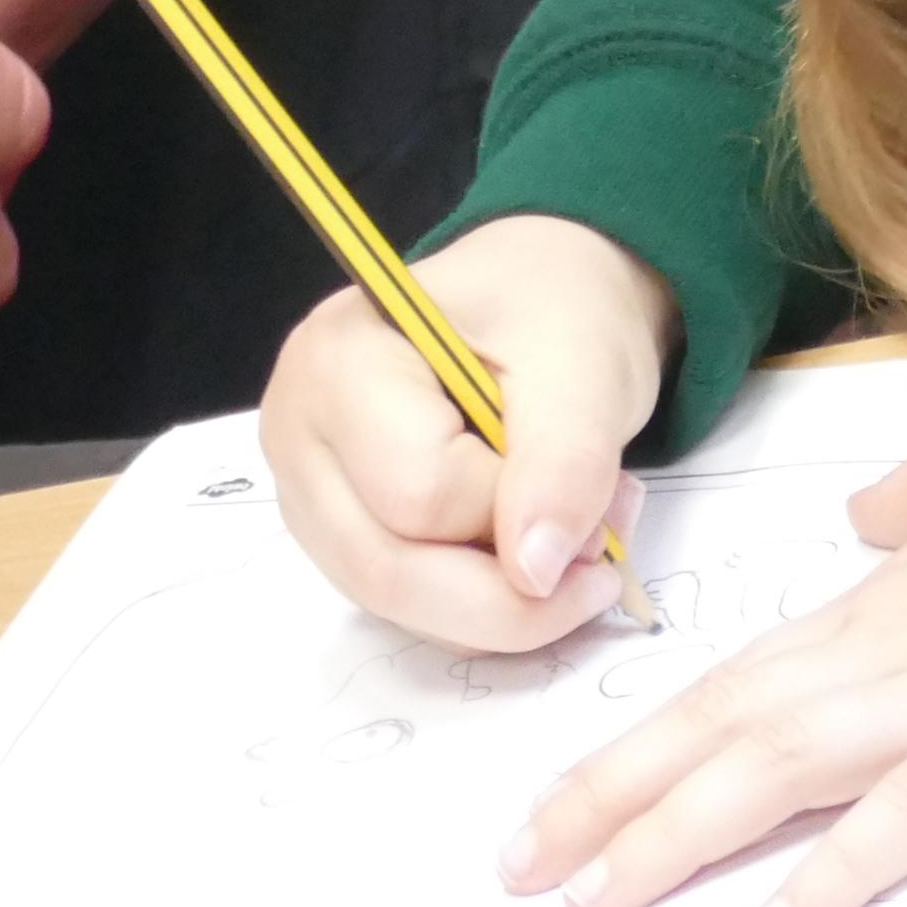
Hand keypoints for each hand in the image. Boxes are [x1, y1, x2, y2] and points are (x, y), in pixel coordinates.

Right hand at [259, 215, 673, 653]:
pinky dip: (483, 603)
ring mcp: (308, 492)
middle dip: (514, 589)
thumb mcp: (584, 364)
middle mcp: (297, 432)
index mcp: (336, 359)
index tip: (610, 492)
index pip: (419, 492)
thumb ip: (564, 463)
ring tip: (579, 534)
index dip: (520, 514)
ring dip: (505, 601)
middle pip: (388, 568)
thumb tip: (535, 573)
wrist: (540, 298)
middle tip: (604, 552)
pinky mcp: (337, 536)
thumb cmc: (552, 309)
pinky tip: (530, 545)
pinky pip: (408, 608)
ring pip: (397, 605)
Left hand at [507, 420, 906, 906]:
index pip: (721, 688)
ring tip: (594, 899)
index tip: (556, 801)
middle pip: (716, 733)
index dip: (633, 747)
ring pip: (774, 771)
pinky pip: (904, 819)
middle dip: (610, 801)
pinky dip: (833, 871)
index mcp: (869, 610)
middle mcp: (877, 656)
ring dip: (675, 836)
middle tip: (522, 867)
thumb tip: (866, 515)